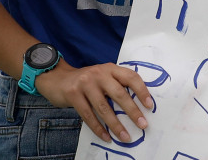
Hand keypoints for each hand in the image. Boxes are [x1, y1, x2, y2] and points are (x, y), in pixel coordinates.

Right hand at [38, 62, 153, 143]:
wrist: (57, 78)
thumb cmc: (86, 81)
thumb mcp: (102, 77)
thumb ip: (116, 85)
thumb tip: (137, 106)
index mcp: (110, 69)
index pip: (130, 77)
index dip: (142, 91)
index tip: (150, 106)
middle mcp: (99, 74)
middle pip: (119, 94)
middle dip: (132, 112)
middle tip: (143, 125)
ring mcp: (85, 83)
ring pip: (104, 108)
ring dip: (116, 125)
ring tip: (125, 137)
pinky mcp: (73, 94)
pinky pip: (88, 115)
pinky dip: (98, 128)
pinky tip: (106, 137)